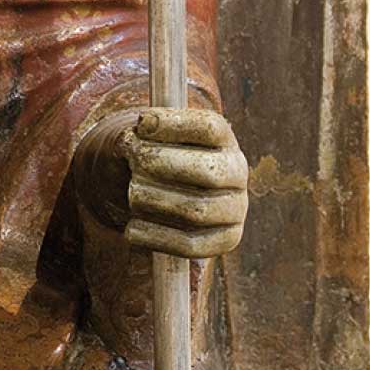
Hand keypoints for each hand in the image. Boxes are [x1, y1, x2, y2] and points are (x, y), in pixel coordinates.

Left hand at [76, 108, 247, 258]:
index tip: (141, 124)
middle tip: (134, 160)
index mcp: (224, 139)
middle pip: (207, 171)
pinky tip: (132, 228)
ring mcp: (235, 208)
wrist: (173, 191)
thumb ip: (142, 135)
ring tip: (133, 192)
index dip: (174, 124)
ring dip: (155, 201)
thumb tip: (133, 138)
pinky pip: (191, 245)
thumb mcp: (155, 138)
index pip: (210, 127)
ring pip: (197, 211)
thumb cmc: (160, 157)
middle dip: (162, 164)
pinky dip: (156, 237)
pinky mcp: (226, 239)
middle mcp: (237, 172)